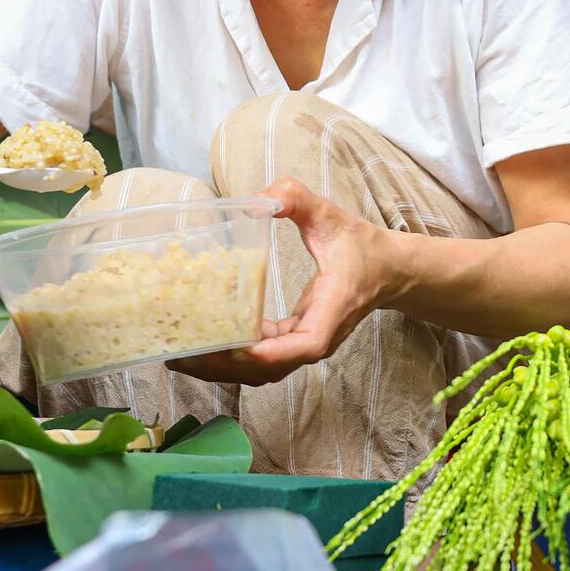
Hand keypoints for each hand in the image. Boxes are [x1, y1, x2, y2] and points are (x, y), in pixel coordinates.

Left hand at [169, 178, 383, 386]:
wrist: (388, 269)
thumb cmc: (360, 246)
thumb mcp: (330, 216)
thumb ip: (297, 199)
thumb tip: (258, 199)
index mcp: (332, 311)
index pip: (302, 347)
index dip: (265, 352)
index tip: (229, 344)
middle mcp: (318, 338)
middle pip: (269, 369)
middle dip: (224, 366)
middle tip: (180, 352)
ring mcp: (307, 345)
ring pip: (263, 371)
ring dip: (223, 369)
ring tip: (181, 355)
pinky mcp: (296, 342)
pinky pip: (264, 359)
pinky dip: (234, 356)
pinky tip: (207, 341)